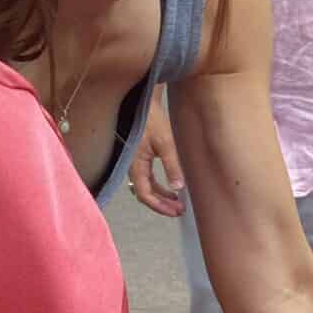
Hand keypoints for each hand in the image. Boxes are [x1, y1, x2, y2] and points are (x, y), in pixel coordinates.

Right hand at [128, 90, 185, 216]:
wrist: (144, 102)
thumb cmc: (152, 120)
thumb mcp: (165, 143)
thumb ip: (172, 166)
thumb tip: (179, 188)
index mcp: (136, 165)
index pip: (144, 194)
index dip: (159, 206)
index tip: (175, 211)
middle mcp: (133, 166)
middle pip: (146, 193)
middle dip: (163, 204)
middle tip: (179, 210)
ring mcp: (136, 163)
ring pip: (148, 187)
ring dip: (162, 196)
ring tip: (178, 202)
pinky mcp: (141, 158)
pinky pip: (148, 178)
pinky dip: (160, 186)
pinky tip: (172, 187)